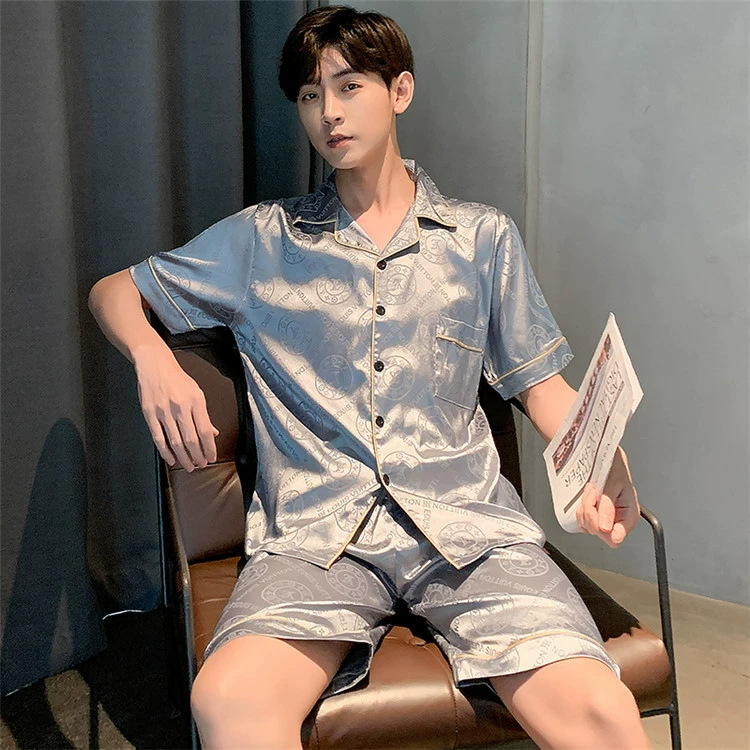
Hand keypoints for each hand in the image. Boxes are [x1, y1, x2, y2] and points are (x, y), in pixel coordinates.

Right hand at [134, 349, 219, 471]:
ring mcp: (163, 411)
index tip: (212, 457)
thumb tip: (212, 433)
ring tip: (189, 466)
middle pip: (191, 439)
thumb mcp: (197, 393)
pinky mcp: (150, 414)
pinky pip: (158, 437)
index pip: (205, 430)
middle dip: (198, 456)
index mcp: (195, 401)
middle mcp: (180, 407)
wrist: (155, 365)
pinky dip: (165, 451)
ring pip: (175, 441)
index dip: (209, 447)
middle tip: (201, 465)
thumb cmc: (177, 379)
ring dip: (184, 457)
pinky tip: (171, 459)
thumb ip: (204, 415)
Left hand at [576, 446, 639, 546]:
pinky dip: (580, 508)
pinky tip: (586, 495)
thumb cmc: (613, 467)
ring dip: (585, 508)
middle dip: (591, 512)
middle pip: (599, 533)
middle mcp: (618, 521)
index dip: (603, 529)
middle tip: (593, 493)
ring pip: (588, 527)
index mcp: (629, 516)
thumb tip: (605, 528)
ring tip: (591, 490)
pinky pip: (581, 521)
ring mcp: (604, 520)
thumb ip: (608, 507)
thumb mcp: (613, 484)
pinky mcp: (593, 516)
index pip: (616, 538)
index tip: (597, 510)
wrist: (603, 456)